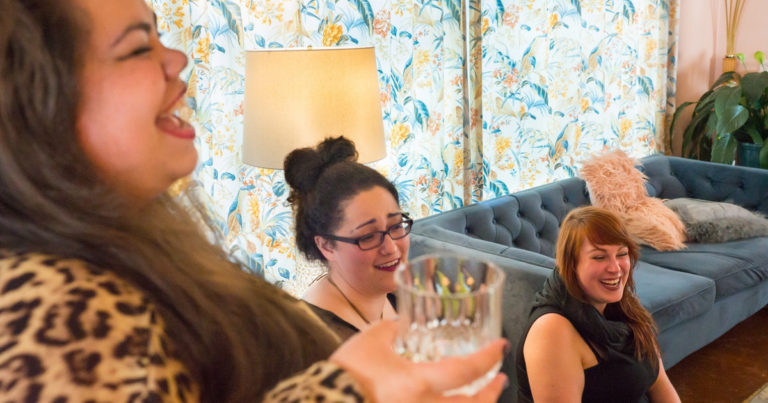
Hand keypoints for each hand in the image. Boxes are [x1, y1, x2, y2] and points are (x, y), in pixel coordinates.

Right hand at [330, 320, 507, 402]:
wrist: (322, 402)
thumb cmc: (345, 373)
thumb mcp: (370, 341)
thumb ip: (391, 329)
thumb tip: (402, 322)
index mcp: (418, 384)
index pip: (466, 371)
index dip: (488, 358)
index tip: (500, 346)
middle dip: (492, 392)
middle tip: (500, 378)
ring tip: (481, 397)